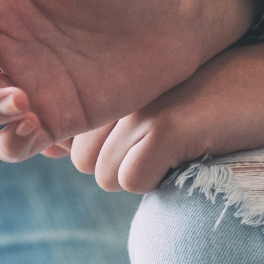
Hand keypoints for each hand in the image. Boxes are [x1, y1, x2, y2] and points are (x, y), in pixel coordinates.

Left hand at [62, 42, 263, 192]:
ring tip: (177, 149)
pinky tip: (188, 155)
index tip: (137, 144)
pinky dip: (158, 183)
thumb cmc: (210, 99)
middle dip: (120, 167)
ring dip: (141, 176)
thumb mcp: (149, 102)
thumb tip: (54, 151)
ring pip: (105, 175)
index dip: (99, 153)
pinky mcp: (164, 126)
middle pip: (83, 161)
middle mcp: (113, 88)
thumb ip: (104, 121)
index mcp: (106, 80)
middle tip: (163, 147)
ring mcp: (136, 105)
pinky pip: (132, 180)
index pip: (66, 138)